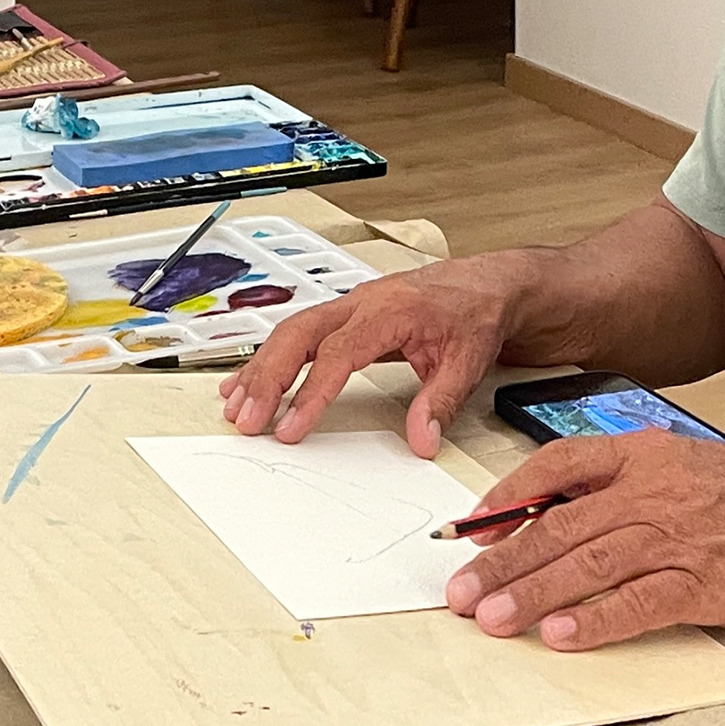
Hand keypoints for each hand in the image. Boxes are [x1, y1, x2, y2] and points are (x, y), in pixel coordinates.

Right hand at [220, 255, 535, 455]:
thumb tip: (421, 441)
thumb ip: (441, 401)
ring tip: (237, 407)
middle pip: (299, 334)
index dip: (311, 392)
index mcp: (390, 310)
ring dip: (262, 369)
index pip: (338, 353)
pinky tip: (249, 382)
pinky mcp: (347, 314)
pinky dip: (272, 357)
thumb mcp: (468, 360)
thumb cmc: (476, 313)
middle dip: (268, 378)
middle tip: (247, 420)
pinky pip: (300, 332)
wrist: (487, 285)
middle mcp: (363, 302)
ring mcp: (351, 305)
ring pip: (292, 331)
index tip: (290, 428)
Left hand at [445, 430, 724, 648]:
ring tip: (491, 619)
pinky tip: (560, 636)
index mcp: (641, 453)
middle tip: (460, 593)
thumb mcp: (676, 462)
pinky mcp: (703, 583)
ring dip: (532, 594)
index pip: (555, 466)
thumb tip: (547, 512)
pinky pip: (638, 603)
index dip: (505, 498)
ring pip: (588, 564)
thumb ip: (616, 481)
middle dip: (501, 561)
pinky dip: (596, 621)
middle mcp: (651, 491)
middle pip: (560, 525)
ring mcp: (677, 537)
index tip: (467, 531)